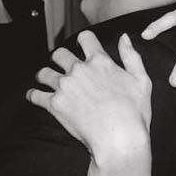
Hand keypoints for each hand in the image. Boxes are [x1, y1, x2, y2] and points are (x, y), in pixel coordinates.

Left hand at [27, 31, 151, 162]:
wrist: (119, 138)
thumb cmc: (134, 112)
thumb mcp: (142, 80)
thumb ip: (131, 56)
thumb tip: (124, 37)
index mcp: (100, 61)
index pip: (85, 38)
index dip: (85, 40)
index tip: (83, 46)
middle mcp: (79, 70)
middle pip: (59, 53)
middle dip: (61, 58)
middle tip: (64, 66)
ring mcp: (64, 86)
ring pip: (43, 72)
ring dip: (46, 75)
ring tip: (49, 81)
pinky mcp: (54, 104)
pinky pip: (34, 95)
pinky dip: (34, 95)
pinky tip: (36, 96)